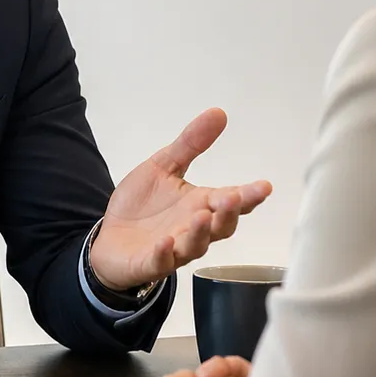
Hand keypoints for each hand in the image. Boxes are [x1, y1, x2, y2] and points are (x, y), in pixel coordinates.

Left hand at [88, 108, 271, 291]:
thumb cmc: (143, 206)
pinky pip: (160, 262)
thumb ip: (190, 143)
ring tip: (202, 216)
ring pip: (195, 245)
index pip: (230, 200)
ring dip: (200, 232)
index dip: (249, 195)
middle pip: (221, 226)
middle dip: (229, 212)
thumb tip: (218, 113)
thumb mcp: (164, 166)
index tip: (264, 186)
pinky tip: (165, 243)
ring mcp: (174, 248)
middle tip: (233, 197)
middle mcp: (193, 229)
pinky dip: (164, 254)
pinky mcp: (150, 263)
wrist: (110, 237)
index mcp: (200, 204)